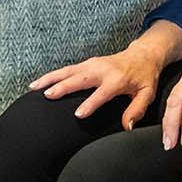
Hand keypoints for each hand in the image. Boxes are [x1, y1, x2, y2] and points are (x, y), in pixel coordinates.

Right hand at [29, 43, 166, 129]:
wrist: (144, 54)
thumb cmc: (145, 76)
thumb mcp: (147, 94)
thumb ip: (137, 110)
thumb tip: (127, 127)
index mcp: (117, 79)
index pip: (102, 93)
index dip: (90, 103)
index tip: (78, 114)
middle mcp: (102, 70)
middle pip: (80, 78)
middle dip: (64, 86)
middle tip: (48, 96)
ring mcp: (93, 64)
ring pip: (68, 71)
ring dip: (51, 78)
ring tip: (34, 87)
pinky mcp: (87, 63)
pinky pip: (67, 69)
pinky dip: (52, 75)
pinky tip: (40, 82)